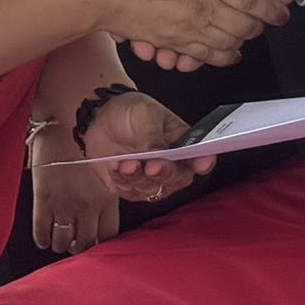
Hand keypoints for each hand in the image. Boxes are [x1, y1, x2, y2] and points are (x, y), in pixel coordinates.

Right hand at [28, 124, 117, 254]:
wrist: (62, 121)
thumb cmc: (88, 138)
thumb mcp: (107, 165)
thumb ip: (109, 187)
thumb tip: (109, 206)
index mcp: (107, 197)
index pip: (109, 235)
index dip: (102, 243)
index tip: (96, 241)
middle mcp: (87, 205)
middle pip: (86, 243)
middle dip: (80, 247)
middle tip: (76, 242)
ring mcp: (64, 204)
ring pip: (63, 242)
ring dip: (61, 243)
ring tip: (60, 238)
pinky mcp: (43, 200)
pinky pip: (41, 232)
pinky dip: (43, 239)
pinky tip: (44, 236)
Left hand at [29, 94, 213, 253]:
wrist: (101, 118)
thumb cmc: (130, 111)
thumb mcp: (144, 114)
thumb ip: (153, 136)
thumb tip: (159, 155)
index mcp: (182, 143)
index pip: (200, 156)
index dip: (204, 162)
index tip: (201, 164)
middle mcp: (171, 165)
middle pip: (178, 179)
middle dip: (165, 173)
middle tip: (152, 166)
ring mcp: (151, 179)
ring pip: (152, 189)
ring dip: (138, 179)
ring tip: (125, 163)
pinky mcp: (130, 188)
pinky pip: (130, 193)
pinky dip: (122, 182)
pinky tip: (114, 167)